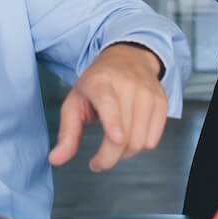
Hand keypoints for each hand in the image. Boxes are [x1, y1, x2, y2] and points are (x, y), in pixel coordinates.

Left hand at [49, 42, 168, 171]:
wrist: (128, 57)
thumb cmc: (97, 83)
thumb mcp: (75, 102)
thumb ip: (67, 133)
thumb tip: (56, 159)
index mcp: (100, 83)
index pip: (109, 104)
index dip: (114, 123)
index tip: (116, 138)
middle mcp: (127, 85)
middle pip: (125, 135)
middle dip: (109, 157)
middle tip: (99, 161)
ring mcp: (147, 93)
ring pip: (140, 141)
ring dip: (125, 154)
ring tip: (114, 144)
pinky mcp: (161, 101)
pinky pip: (153, 139)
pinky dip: (141, 146)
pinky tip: (131, 136)